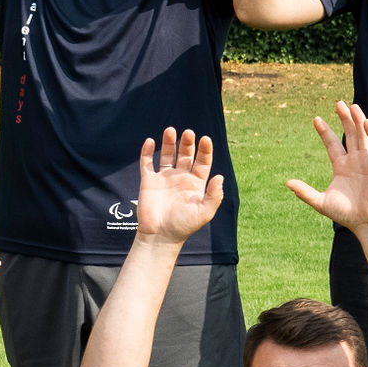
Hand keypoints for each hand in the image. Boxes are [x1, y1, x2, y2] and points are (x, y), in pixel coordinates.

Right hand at [133, 127, 228, 245]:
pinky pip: (147, 163)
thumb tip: (220, 177)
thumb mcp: (204, 212)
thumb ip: (214, 196)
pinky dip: (147, 152)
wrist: (160, 235)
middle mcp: (181, 178)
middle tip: (188, 132)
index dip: (204, 150)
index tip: (205, 139)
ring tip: (171, 130)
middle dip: (187, 143)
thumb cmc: (184, 226)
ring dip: (169, 143)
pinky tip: (150, 141)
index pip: (202, 162)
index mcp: (196, 184)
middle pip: (186, 155)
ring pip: (167, 156)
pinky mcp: (149, 181)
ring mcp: (164, 179)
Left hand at [284, 102, 367, 232]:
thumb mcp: (320, 202)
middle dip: (344, 119)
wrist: (366, 223)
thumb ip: (305, 192)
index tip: (316, 119)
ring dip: (357, 121)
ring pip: (362, 136)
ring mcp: (366, 162)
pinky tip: (366, 122)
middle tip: (338, 103)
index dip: (325, 131)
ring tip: (352, 106)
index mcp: (341, 166)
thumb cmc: (345, 213)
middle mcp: (354, 161)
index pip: (332, 144)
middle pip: (349, 134)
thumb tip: (288, 183)